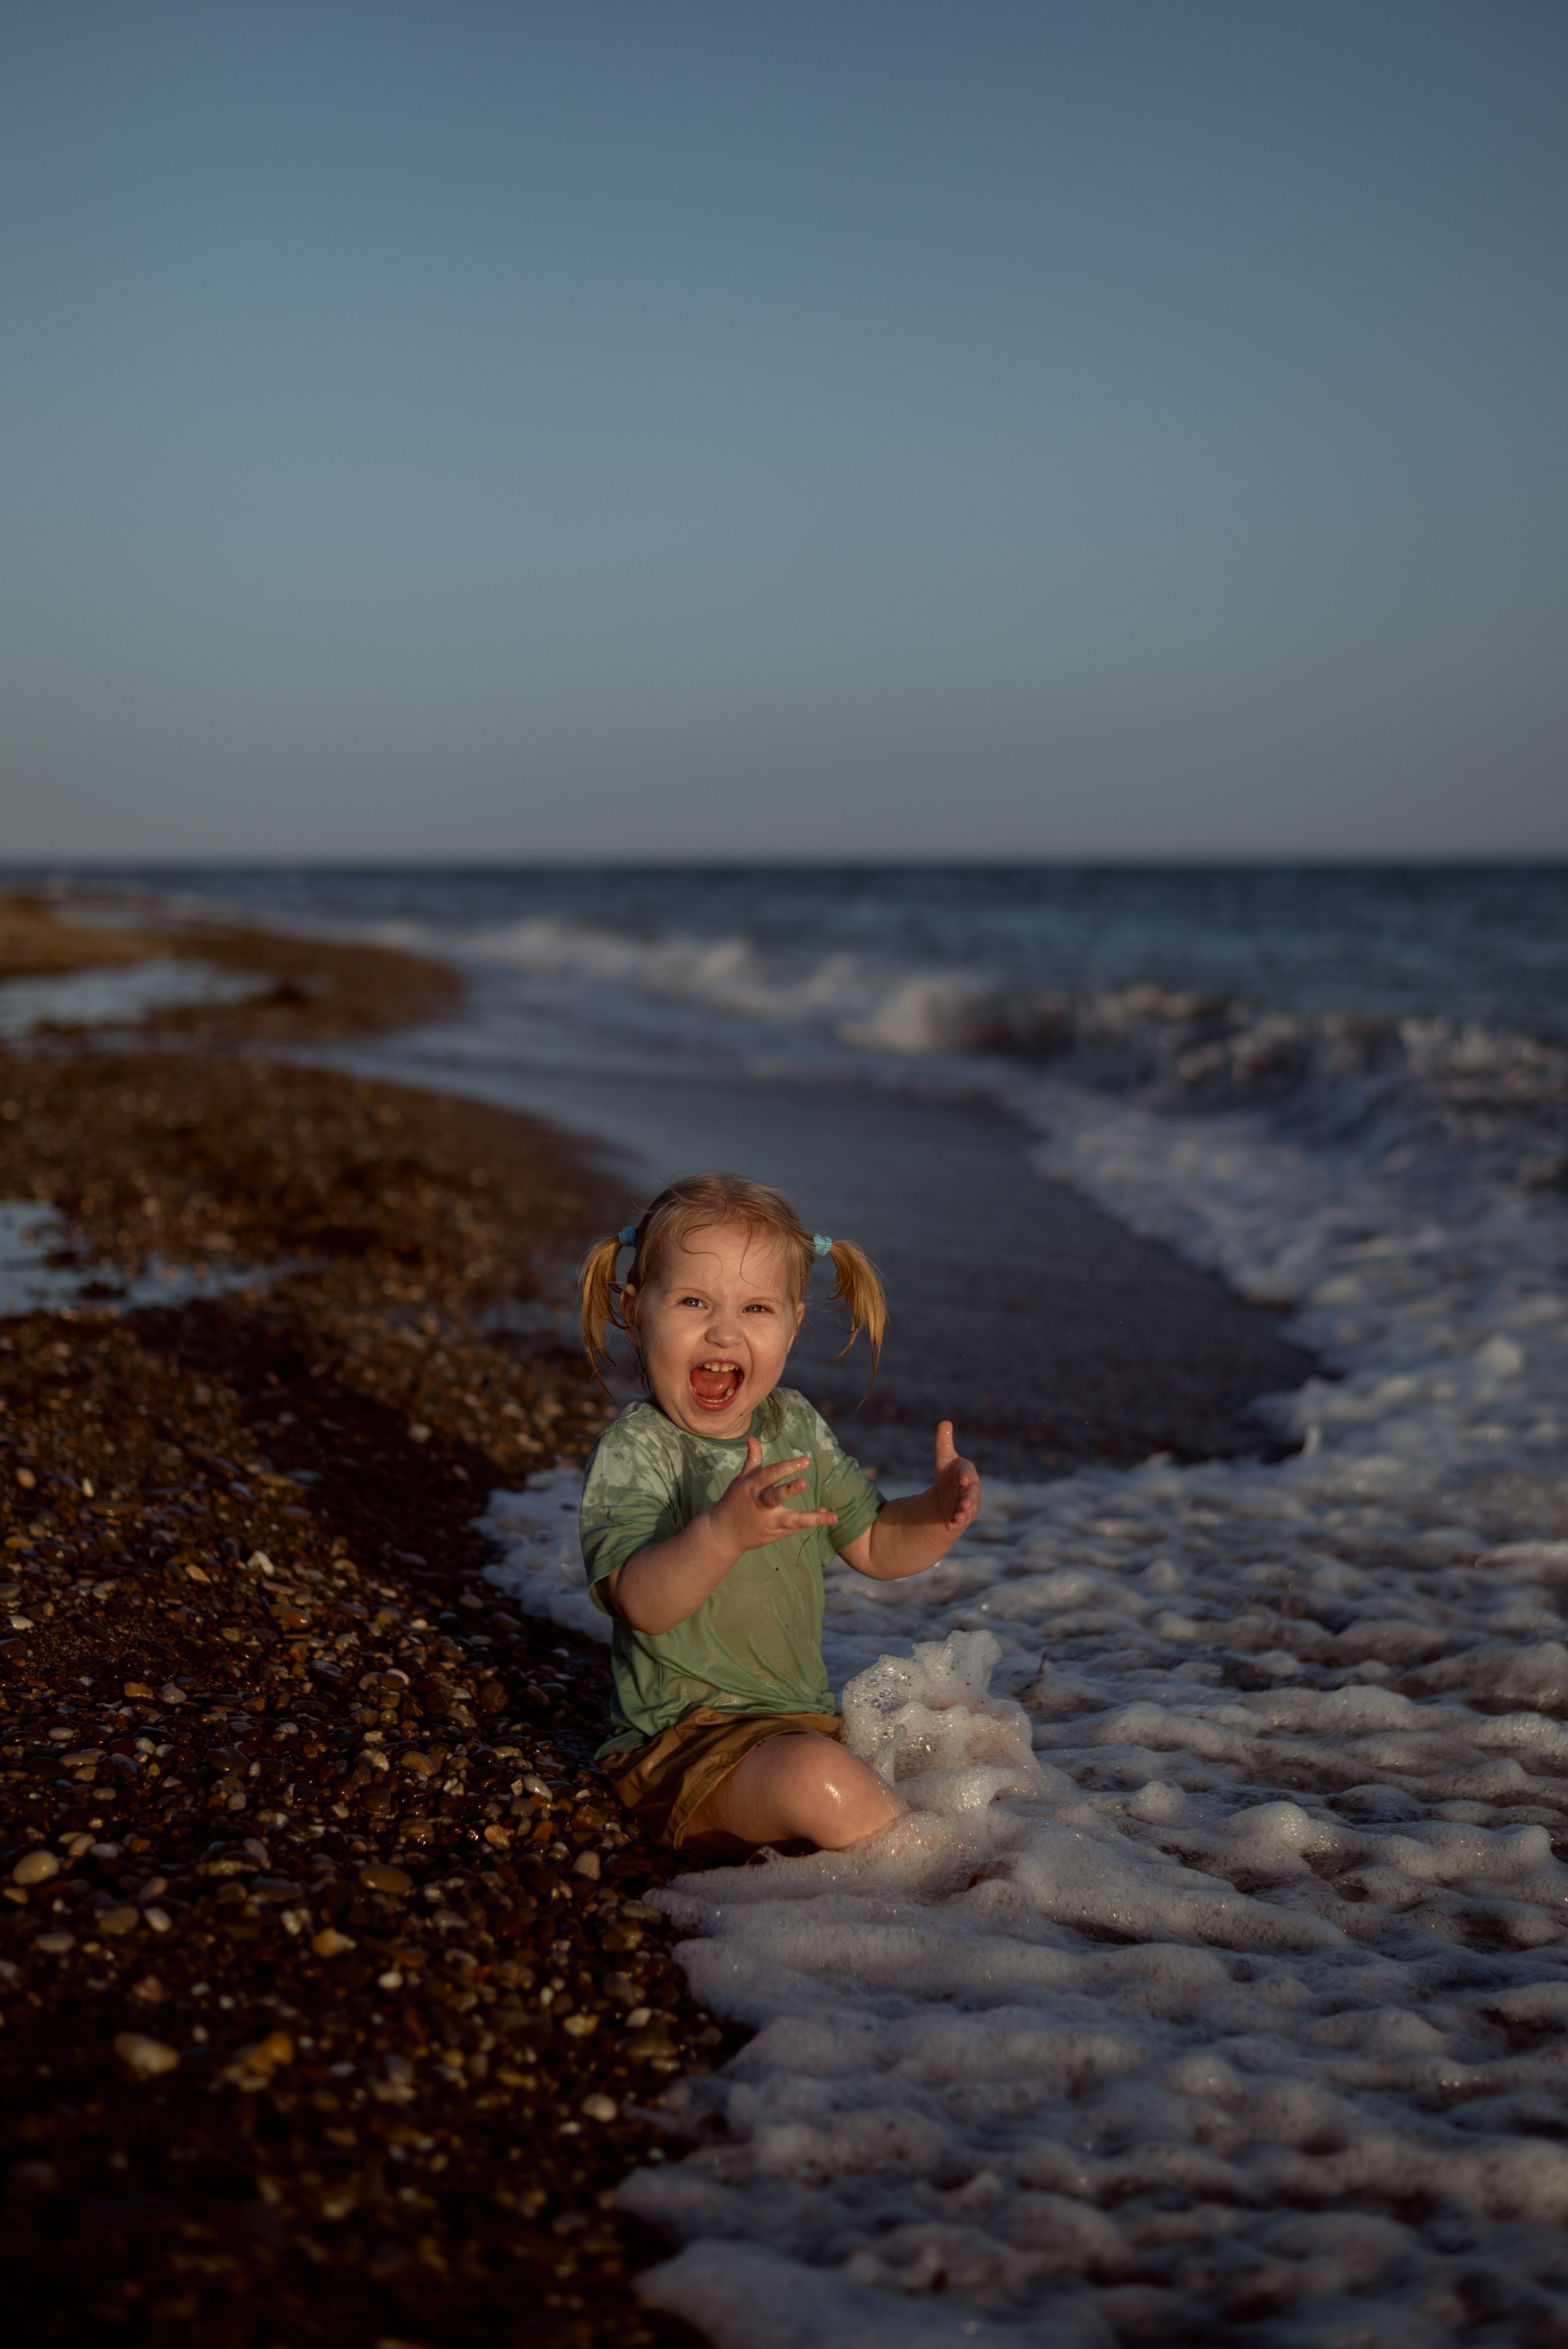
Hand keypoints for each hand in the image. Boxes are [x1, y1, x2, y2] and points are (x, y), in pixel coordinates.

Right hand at [709, 1438, 839, 1557]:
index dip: (787, 1467)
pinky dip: (809, 1522)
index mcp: (752, 1487)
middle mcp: (760, 1504)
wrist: (723, 1534)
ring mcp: (768, 1522)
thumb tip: (752, 1438)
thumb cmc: (735, 1501)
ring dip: (812, 1519)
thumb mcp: (741, 1480)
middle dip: (789, 1490)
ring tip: (833, 1518)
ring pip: (791, 1521)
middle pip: (775, 1497)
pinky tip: (826, 1515)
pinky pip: (794, 1528)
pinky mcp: (774, 1535)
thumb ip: (752, 1460)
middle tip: (804, 1483)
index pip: (770, 1474)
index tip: (805, 1460)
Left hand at [932, 1421, 979, 1536]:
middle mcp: (970, 1488)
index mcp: (966, 1472)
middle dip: (968, 1498)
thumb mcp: (943, 1459)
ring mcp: (968, 1503)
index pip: (967, 1473)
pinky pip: (960, 1520)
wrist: (948, 1494)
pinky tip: (949, 1525)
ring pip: (968, 1509)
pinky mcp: (962, 1515)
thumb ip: (944, 1443)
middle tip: (963, 1503)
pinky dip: (955, 1523)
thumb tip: (945, 1422)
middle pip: (971, 1493)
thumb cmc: (949, 1473)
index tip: (964, 1479)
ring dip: (963, 1513)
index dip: (965, 1476)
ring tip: (958, 1517)